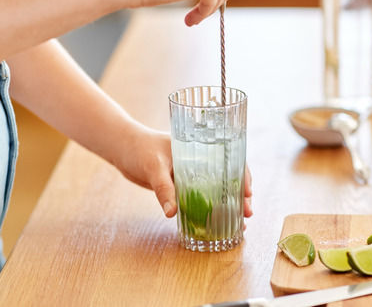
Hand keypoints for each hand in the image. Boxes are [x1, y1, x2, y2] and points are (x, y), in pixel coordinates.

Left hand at [115, 126, 252, 219]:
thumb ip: (164, 189)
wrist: (123, 149)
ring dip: (229, 204)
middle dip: (241, 195)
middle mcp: (200, 160)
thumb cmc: (140, 149)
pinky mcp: (181, 185)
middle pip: (228, 177)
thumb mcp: (153, 167)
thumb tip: (173, 213)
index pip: (230, 158)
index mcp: (200, 148)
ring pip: (217, 189)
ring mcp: (192, 173)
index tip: (248, 192)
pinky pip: (200, 197)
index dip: (243, 175)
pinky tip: (217, 223)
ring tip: (240, 222)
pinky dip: (210, 208)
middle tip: (248, 212)